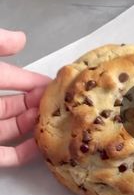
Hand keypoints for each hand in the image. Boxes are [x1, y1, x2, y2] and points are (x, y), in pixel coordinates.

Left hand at [0, 29, 49, 166]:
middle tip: (67, 105)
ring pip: (14, 129)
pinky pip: (6, 156)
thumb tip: (22, 38)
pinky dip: (24, 154)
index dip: (34, 80)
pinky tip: (43, 148)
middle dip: (41, 104)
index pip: (11, 78)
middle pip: (16, 104)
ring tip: (61, 124)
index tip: (59, 84)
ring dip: (37, 126)